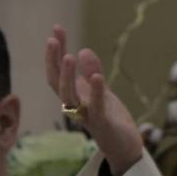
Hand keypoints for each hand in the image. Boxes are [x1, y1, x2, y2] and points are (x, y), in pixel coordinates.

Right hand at [45, 24, 143, 175]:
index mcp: (73, 95)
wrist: (124, 146)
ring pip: (70, 98)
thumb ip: (92, 71)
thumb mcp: (100, 89)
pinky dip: (96, 93)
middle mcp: (75, 106)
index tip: (55, 29)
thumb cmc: (109, 117)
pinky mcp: (103, 124)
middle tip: (52, 40)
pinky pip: (97, 108)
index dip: (55, 52)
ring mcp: (87, 116)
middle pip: (57, 84)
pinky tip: (96, 77)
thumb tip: (82, 50)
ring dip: (68, 77)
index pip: (58, 72)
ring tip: (69, 56)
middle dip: (54, 62)